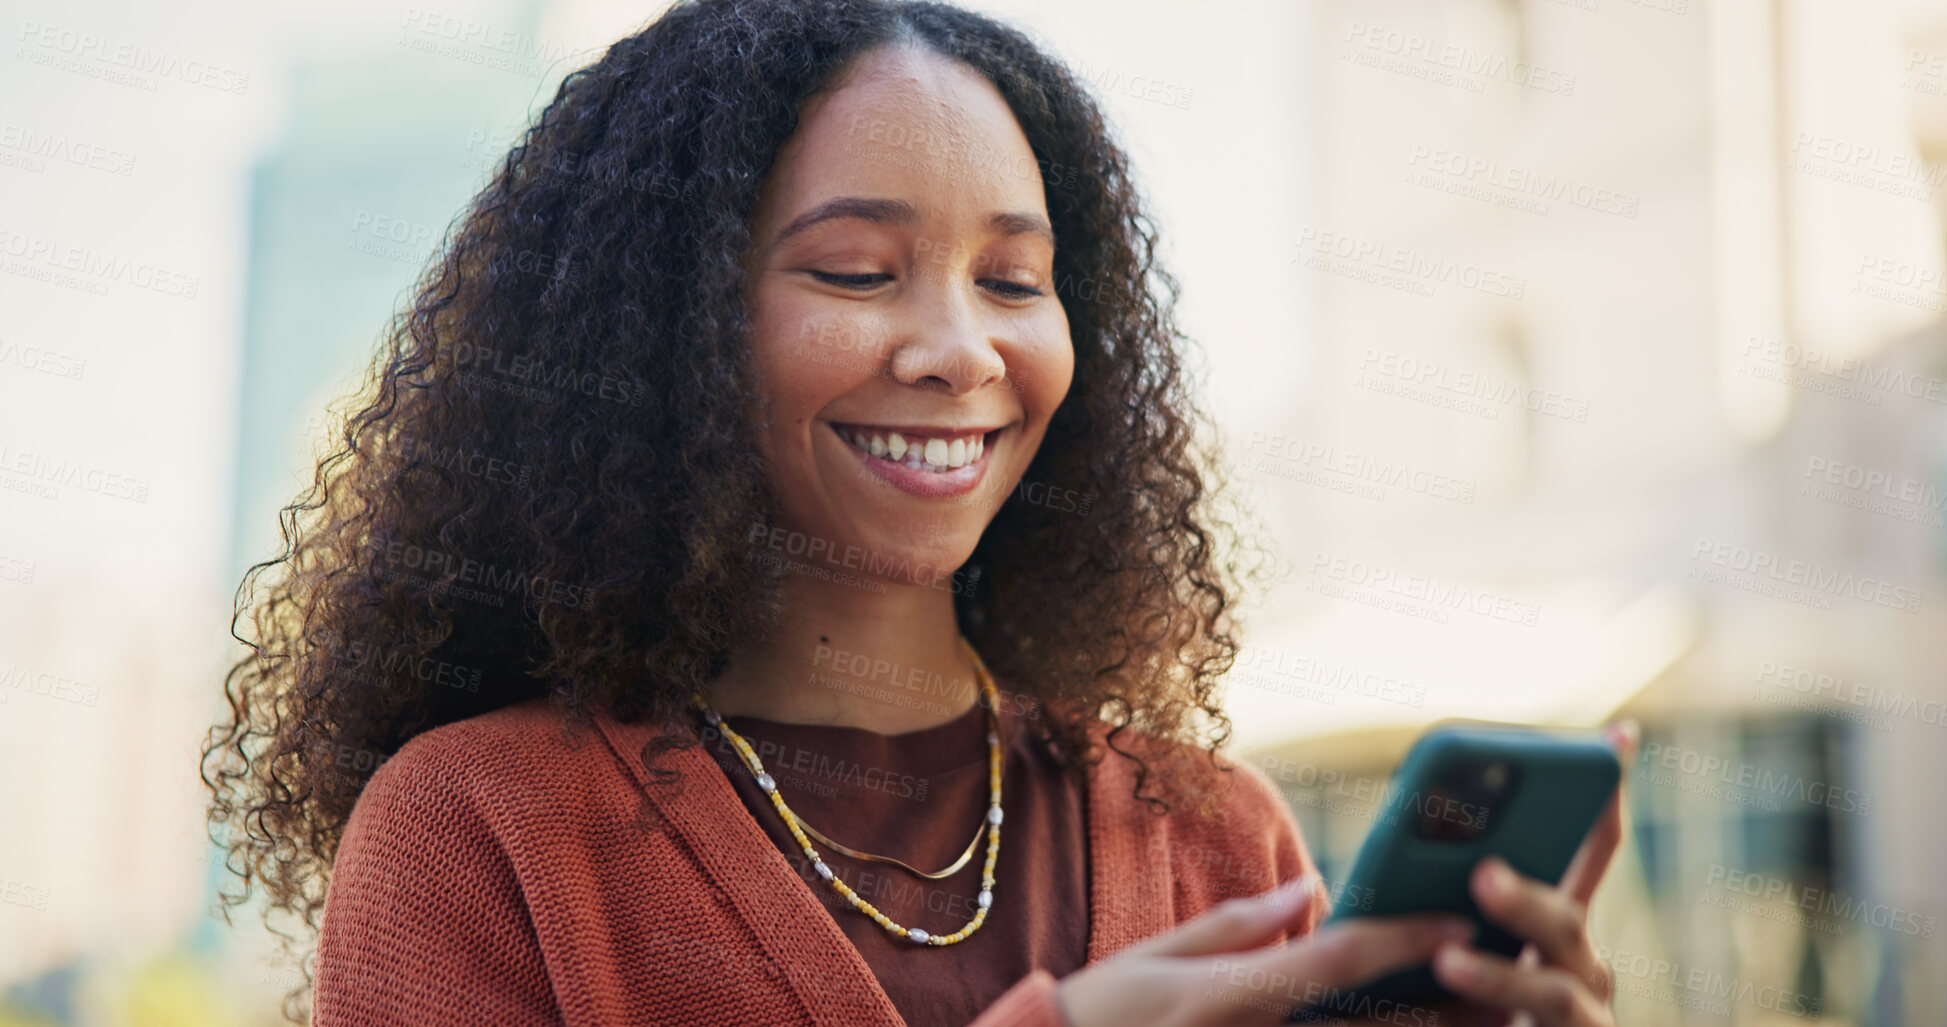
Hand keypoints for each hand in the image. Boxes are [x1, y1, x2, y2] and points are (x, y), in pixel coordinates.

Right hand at [1055, 874, 1470, 1025]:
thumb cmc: (1095, 1015)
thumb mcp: (1156, 957)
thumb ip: (1237, 927)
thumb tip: (1308, 888)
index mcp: (1233, 993)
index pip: (1339, 958)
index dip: (1405, 936)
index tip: (1460, 920)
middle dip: (1447, 1008)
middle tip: (1509, 985)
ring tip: (1487, 1019)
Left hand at [1429, 720, 1639, 1026]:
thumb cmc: (1458, 995)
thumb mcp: (1451, 938)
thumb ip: (1439, 895)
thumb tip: (1399, 832)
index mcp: (1555, 918)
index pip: (1593, 848)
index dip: (1606, 796)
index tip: (1618, 735)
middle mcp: (1579, 957)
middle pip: (1567, 915)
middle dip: (1525, 894)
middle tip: (1480, 874)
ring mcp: (1585, 1007)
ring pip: (1554, 984)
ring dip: (1500, 971)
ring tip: (1445, 959)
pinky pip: (1538, 1019)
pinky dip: (1495, 1000)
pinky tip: (1447, 982)